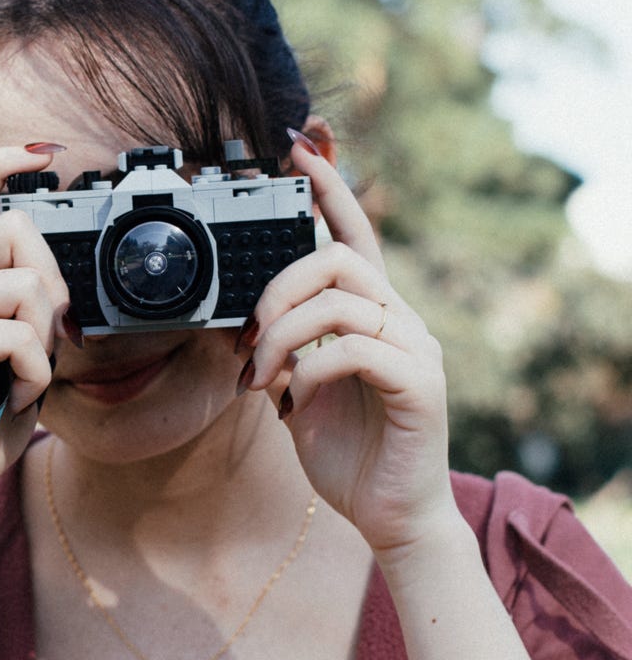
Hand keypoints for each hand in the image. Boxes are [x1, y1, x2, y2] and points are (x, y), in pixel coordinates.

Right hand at [0, 145, 70, 516]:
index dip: (0, 161)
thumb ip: (25, 306)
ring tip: (24, 375)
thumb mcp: (13, 350)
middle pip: (13, 227)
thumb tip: (55, 277)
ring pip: (25, 285)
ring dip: (45, 339)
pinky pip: (19, 336)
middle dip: (51, 281)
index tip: (41, 151)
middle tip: (45, 337)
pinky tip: (14, 396)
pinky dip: (34, 373)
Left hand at [243, 131, 456, 553]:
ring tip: (261, 375)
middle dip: (278, 288)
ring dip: (283, 333)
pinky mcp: (420, 384)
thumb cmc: (342, 445)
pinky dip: (310, 368)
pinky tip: (294, 399)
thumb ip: (283, 341)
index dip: (328, 186)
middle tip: (248, 335)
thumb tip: (240, 315)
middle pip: (340, 257)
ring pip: (341, 298)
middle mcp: (400, 319)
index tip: (297, 145)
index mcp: (372, 312)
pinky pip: (356, 348)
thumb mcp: (296, 382)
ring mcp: (416, 348)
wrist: (388, 515)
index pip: (354, 232)